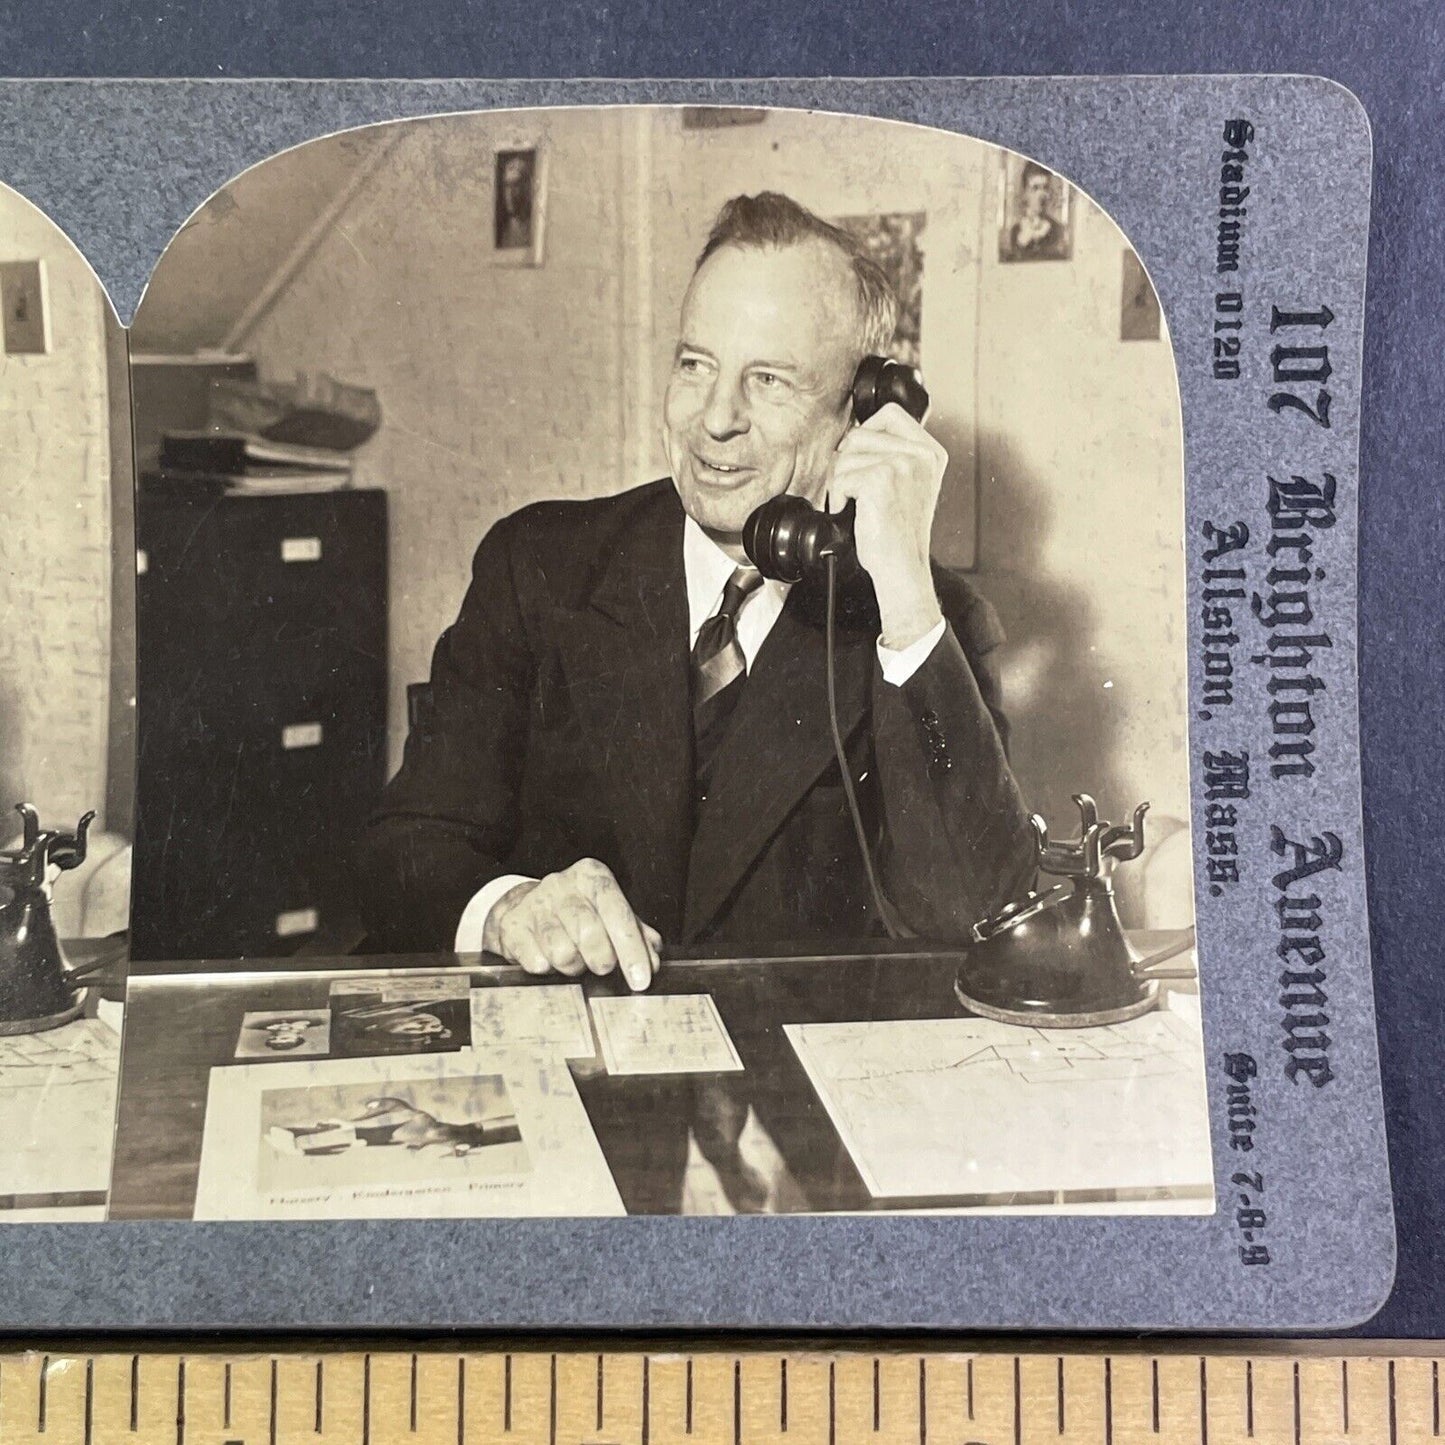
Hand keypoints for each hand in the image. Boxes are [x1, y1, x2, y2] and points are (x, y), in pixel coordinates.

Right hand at [481, 857, 660, 991]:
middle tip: (602, 965)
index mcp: (592, 876)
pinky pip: (535, 961)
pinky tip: (548, 960)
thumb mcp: (610, 915)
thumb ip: (637, 935)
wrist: (525, 907)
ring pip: (562, 951)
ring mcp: (534, 904)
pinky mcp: (512, 925)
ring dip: (573, 966)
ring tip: (574, 959)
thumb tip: (653, 960)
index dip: (631, 950)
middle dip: (602, 960)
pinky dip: (547, 968)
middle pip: (589, 933)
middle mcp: (562, 885)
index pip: (617, 913)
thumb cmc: (577, 913)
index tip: (640, 980)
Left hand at [827, 402, 946, 648]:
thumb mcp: (908, 484)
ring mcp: (903, 465)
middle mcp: (921, 455)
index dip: (865, 432)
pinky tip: (851, 512)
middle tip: (852, 488)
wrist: (902, 567)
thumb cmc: (898, 532)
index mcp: (931, 452)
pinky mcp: (881, 480)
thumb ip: (893, 454)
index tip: (860, 460)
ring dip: (840, 481)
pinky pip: (841, 476)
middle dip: (847, 460)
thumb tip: (854, 432)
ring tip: (855, 504)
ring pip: (846, 455)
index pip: (890, 414)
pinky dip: (837, 497)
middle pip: (861, 433)